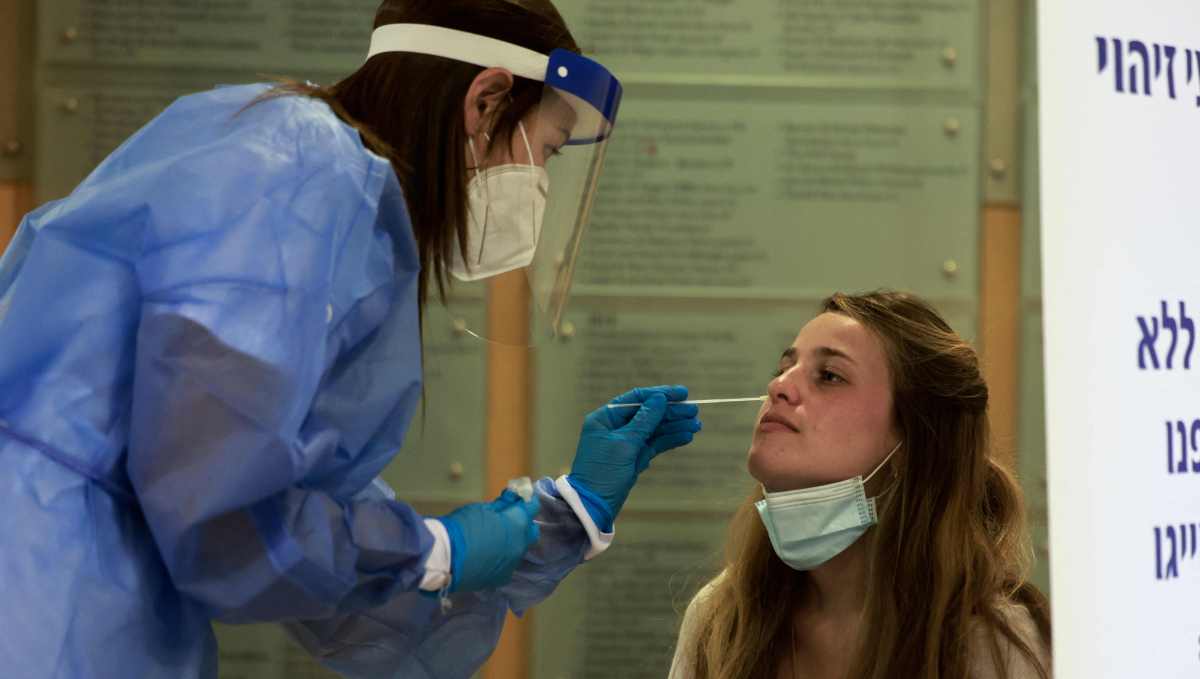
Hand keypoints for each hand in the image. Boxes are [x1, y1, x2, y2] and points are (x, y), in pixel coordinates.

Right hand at [436, 490, 539, 592]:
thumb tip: (511, 499)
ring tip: (494, 539)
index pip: (532, 507)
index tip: (520, 497)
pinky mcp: (502, 578)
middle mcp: (520, 544)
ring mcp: (512, 563)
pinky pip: (508, 565)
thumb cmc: (461, 527)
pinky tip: (488, 556)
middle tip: (507, 519)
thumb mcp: (480, 509)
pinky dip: (502, 558)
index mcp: (517, 523)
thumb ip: (500, 506)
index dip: (526, 500)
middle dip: (523, 523)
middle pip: (530, 531)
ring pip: (520, 550)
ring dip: (512, 542)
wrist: (443, 557)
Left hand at [567, 385, 701, 527]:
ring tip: (696, 425)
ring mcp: (626, 443)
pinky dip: (670, 440)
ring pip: (654, 430)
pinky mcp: (634, 458)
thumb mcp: (624, 444)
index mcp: (605, 418)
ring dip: (675, 426)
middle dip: (672, 412)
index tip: (683, 393)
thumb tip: (659, 399)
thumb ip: (644, 420)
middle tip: (694, 411)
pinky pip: (654, 444)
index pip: (636, 399)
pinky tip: (686, 436)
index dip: (660, 395)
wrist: (594, 507)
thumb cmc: (603, 473)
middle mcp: (615, 427)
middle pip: (648, 414)